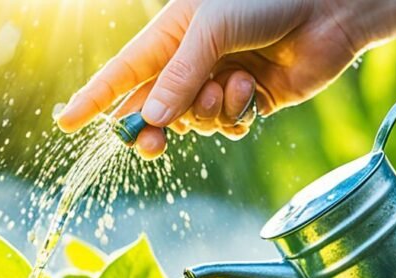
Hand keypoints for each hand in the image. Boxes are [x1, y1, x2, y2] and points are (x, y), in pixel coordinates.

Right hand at [56, 0, 395, 158]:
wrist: (328, 9)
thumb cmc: (266, 1)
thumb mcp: (212, 31)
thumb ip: (179, 76)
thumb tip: (153, 118)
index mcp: (171, 35)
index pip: (122, 72)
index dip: (94, 98)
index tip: (67, 123)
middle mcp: (191, 62)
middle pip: (154, 107)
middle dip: (152, 127)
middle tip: (152, 145)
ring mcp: (219, 83)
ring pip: (193, 122)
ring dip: (207, 112)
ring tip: (229, 85)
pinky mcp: (249, 101)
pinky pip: (227, 126)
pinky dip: (235, 115)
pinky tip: (251, 90)